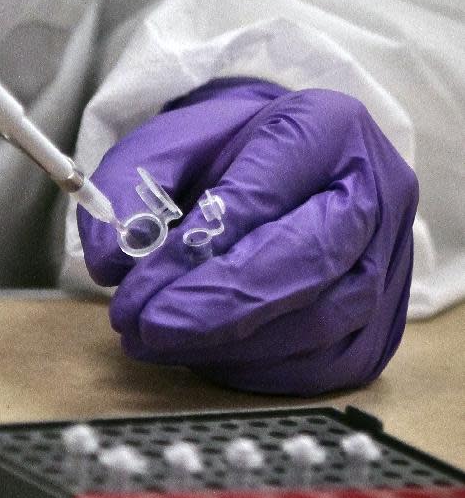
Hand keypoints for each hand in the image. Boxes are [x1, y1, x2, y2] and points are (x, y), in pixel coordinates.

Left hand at [78, 78, 418, 394]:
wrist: (296, 169)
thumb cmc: (234, 153)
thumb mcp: (173, 143)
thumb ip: (132, 185)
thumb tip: (111, 261)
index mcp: (326, 129)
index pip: (261, 198)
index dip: (192, 253)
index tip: (131, 290)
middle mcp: (375, 194)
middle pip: (305, 262)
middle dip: (214, 307)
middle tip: (143, 328)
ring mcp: (387, 262)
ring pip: (315, 322)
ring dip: (225, 346)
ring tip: (155, 340)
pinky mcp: (381, 323)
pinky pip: (321, 362)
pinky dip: (252, 367)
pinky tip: (200, 354)